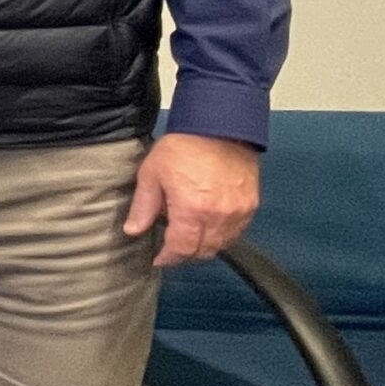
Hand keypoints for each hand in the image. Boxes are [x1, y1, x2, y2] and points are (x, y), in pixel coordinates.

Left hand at [125, 132, 260, 268]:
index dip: (168, 258)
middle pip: (203, 252)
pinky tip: (209, 227)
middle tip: (172, 249)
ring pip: (222, 245)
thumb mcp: (152, 174)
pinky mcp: (251, 205)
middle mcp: (219, 216)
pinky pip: (237, 232)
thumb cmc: (184, 147)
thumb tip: (133, 230)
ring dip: (204, 247)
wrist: (219, 126)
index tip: (159, 259)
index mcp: (192, 211)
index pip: (181, 249)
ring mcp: (238, 212)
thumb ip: (143, 207)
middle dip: (185, 254)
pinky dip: (223, 236)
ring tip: (189, 238)